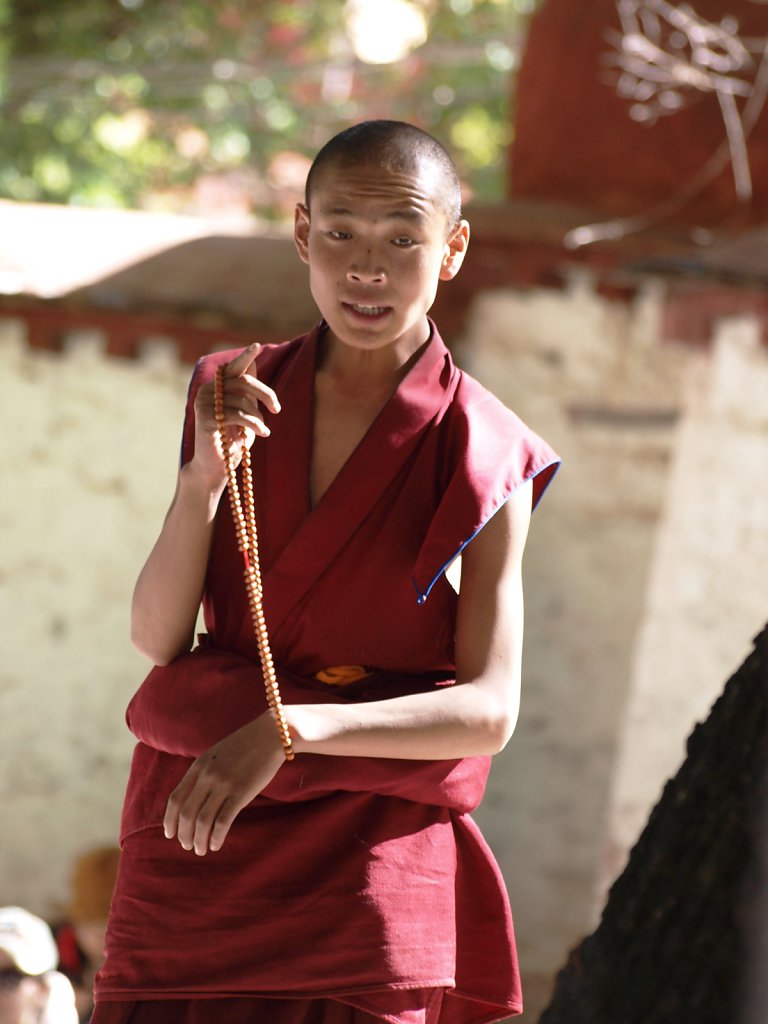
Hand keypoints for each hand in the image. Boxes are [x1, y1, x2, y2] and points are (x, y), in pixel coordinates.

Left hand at [163, 713, 285, 854]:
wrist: (270, 734)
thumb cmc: (245, 745)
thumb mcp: (216, 754)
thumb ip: (204, 773)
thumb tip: (194, 797)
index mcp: (198, 766)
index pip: (175, 799)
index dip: (170, 820)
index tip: (170, 834)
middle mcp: (207, 776)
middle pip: (186, 813)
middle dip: (184, 834)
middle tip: (187, 846)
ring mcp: (224, 784)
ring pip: (202, 821)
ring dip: (199, 840)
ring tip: (201, 850)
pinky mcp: (241, 793)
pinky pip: (223, 821)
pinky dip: (216, 837)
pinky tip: (216, 844)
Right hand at [191, 343, 281, 481]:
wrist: (214, 467)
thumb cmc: (232, 440)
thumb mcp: (242, 412)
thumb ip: (245, 392)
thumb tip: (253, 364)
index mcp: (215, 387)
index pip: (233, 367)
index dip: (245, 356)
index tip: (257, 346)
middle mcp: (207, 391)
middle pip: (244, 381)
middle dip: (265, 394)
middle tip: (277, 409)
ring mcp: (203, 403)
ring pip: (243, 400)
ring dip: (258, 416)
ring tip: (262, 430)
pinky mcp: (205, 418)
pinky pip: (238, 415)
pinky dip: (254, 424)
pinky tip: (261, 433)